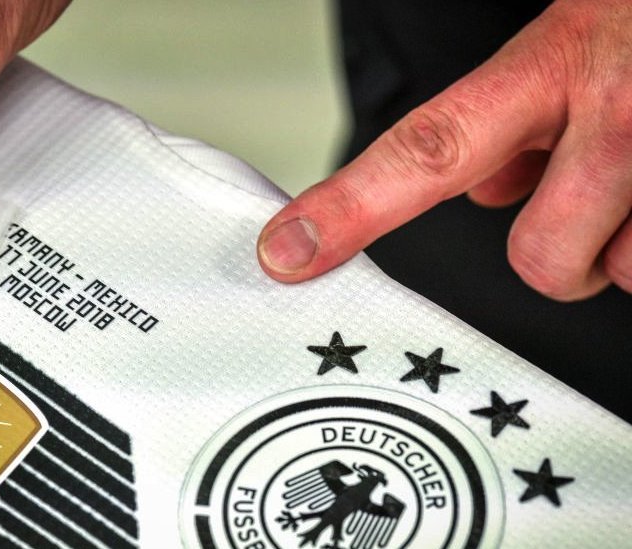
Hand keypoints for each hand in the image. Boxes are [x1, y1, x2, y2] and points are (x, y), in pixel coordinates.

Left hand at [258, 0, 631, 300]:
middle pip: (543, 261)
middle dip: (564, 253)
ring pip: (627, 271)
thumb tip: (491, 189)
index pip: (427, 148)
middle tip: (597, 198)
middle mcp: (614, 112)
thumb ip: (518, 116)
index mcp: (551, 63)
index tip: (288, 253)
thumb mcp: (575, 39)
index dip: (351, 208)